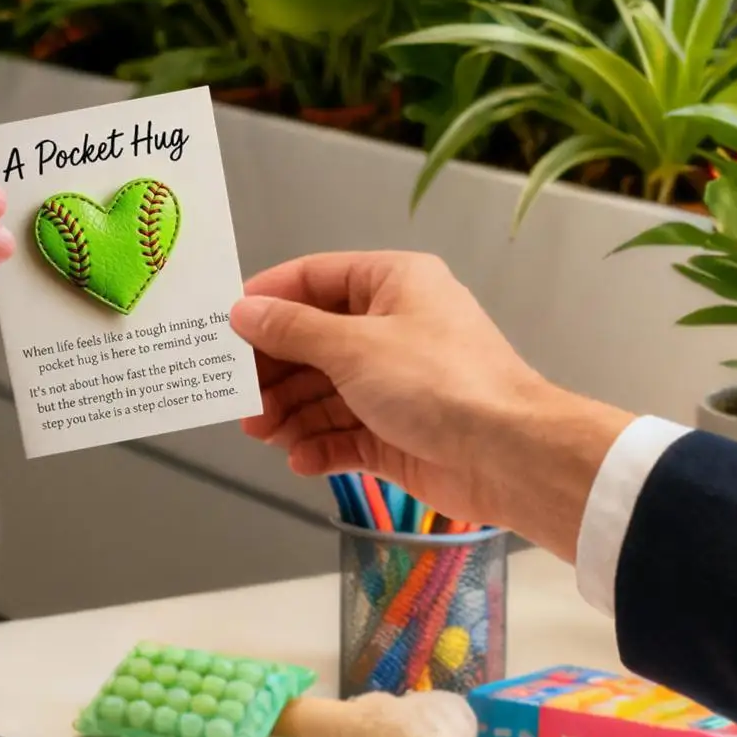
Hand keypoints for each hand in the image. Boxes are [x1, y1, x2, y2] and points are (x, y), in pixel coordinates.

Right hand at [232, 252, 630, 555]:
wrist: (512, 457)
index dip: (268, 299)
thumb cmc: (443, 382)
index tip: (224, 324)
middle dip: (274, 369)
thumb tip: (244, 312)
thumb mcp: (354, 346)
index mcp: (393, 283)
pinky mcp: (397, 431)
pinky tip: (299, 457)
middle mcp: (393, 327)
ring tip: (261, 431)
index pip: (315, 279)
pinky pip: (345, 432)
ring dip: (290, 411)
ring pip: (324, 390)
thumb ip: (293, 330)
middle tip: (236, 393)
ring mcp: (395, 382)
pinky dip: (319, 444)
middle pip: (314, 340)